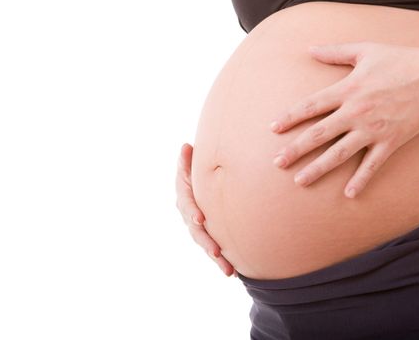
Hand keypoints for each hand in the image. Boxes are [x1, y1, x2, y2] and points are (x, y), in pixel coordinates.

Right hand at [175, 143, 235, 276]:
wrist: (198, 183)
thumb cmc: (194, 172)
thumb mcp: (189, 166)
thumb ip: (186, 160)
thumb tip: (186, 146)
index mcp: (184, 198)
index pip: (187, 205)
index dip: (192, 212)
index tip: (199, 219)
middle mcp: (189, 216)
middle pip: (196, 232)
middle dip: (207, 243)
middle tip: (217, 252)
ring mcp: (199, 228)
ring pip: (206, 245)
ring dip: (217, 258)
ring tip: (229, 271)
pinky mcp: (209, 235)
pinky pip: (215, 249)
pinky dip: (223, 261)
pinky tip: (235, 272)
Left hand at [270, 41, 418, 197]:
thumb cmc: (399, 61)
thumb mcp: (365, 50)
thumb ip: (335, 52)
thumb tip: (309, 49)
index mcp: (347, 89)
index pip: (311, 106)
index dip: (290, 117)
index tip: (273, 128)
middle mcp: (355, 112)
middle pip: (319, 134)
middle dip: (296, 149)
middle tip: (277, 162)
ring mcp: (372, 130)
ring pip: (339, 153)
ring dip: (318, 168)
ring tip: (299, 181)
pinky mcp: (390, 142)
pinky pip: (372, 165)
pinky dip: (361, 180)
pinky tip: (349, 194)